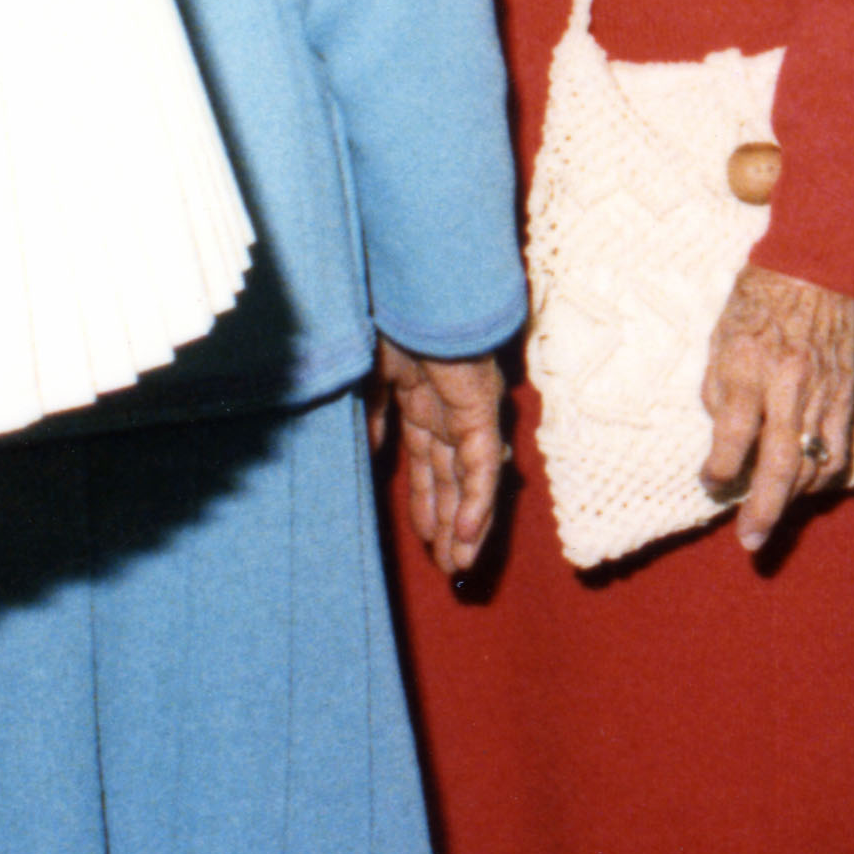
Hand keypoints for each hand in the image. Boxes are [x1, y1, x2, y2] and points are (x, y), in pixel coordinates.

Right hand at [374, 337, 507, 579]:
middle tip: (449, 566)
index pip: (431, 466)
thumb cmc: (390, 319)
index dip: (427, 503)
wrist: (408, 287)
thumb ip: (375, 414)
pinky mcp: (479, 406)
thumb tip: (373, 450)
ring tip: (460, 564)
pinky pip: (481, 462)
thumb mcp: (372, 376)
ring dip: (466, 525)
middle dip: (450, 525)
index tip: (424, 539)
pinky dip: (476, 499)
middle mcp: (454, 413)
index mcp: (427, 405)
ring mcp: (470, 410)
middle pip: (453, 481)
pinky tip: (467, 533)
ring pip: (472, 480)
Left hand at [701, 261, 853, 549]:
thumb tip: (723, 443)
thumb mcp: (719, 341)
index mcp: (751, 366)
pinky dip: (822, 476)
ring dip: (792, 499)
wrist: (816, 267)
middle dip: (763, 507)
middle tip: (750, 541)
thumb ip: (719, 394)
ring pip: (813, 462)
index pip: (734, 433)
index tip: (708, 484)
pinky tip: (805, 489)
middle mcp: (790, 384)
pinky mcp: (847, 394)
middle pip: (780, 461)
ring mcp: (824, 392)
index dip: (717, 469)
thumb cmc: (757, 302)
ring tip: (771, 519)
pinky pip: (839, 448)